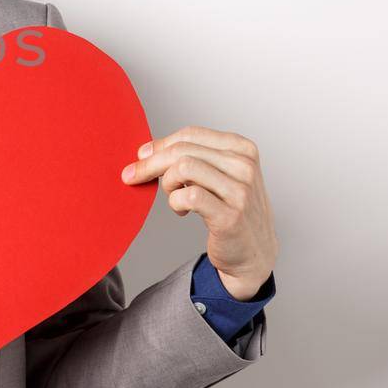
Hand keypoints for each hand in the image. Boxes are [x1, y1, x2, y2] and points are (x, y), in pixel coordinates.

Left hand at [119, 125, 277, 299]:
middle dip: (151, 163)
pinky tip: (181, 211)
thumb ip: (191, 158)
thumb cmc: (231, 210)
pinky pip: (189, 196)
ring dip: (167, 183)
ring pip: (184, 168)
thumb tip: (146, 150)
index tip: (141, 157)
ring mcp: (240, 191)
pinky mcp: (230, 216)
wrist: (254, 252)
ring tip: (173, 197)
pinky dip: (175, 202)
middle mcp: (244, 166)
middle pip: (182, 150)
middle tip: (133, 176)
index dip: (160, 144)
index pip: (190, 134)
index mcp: (242, 149)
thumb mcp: (218, 175)